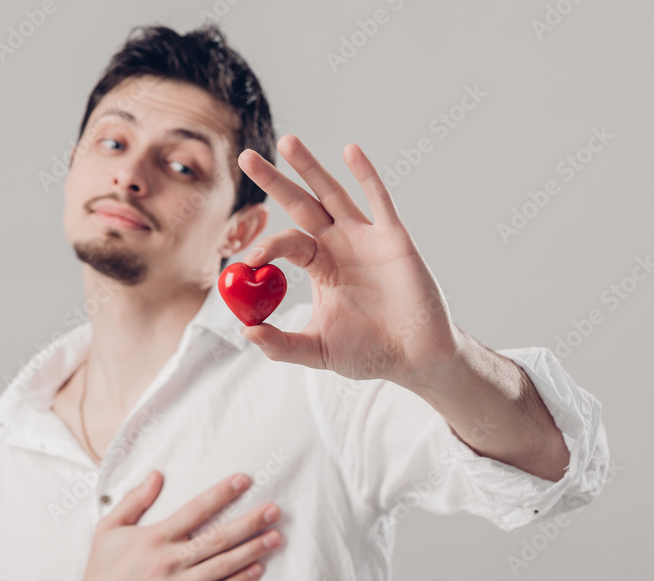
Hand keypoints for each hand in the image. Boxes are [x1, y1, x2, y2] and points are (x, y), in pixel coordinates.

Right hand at [21, 471, 281, 580]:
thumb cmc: (101, 572)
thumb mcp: (109, 528)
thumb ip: (134, 500)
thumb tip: (157, 474)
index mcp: (154, 537)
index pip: (196, 509)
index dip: (222, 493)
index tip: (244, 480)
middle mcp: (169, 560)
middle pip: (218, 537)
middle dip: (250, 522)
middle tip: (274, 511)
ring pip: (223, 565)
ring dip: (252, 550)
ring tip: (275, 537)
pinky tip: (257, 570)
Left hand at [235, 135, 457, 386]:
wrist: (415, 358)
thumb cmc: (369, 353)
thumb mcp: (316, 350)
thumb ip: (280, 344)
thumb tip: (244, 331)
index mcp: (320, 267)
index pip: (287, 242)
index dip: (268, 244)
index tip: (250, 261)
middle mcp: (339, 245)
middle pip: (301, 205)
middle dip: (274, 181)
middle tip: (246, 157)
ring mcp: (366, 238)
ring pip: (333, 194)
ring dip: (310, 167)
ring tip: (286, 142)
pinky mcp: (394, 238)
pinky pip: (379, 200)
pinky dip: (365, 174)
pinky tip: (349, 150)